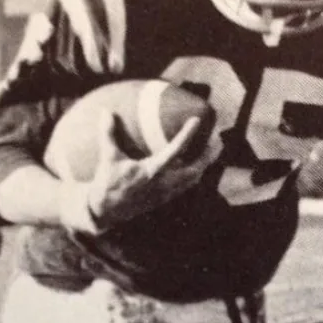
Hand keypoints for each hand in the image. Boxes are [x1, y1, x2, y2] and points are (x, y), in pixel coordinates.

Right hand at [84, 112, 214, 229]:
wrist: (106, 211)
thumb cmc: (107, 183)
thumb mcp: (107, 158)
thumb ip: (108, 134)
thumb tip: (105, 111)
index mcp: (151, 171)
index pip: (174, 150)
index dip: (187, 135)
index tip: (197, 120)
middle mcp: (163, 183)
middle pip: (195, 169)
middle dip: (208, 155)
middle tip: (218, 139)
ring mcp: (166, 193)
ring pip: (193, 179)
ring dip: (205, 165)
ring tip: (213, 151)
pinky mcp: (165, 198)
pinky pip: (186, 186)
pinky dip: (195, 174)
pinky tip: (198, 166)